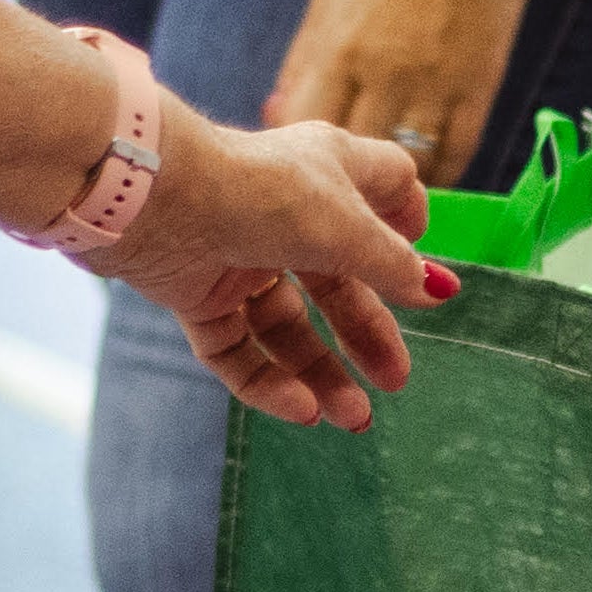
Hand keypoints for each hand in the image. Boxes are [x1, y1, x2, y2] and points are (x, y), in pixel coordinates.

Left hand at [81, 98, 446, 430]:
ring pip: (287, 327)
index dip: (406, 217)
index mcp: (326, 174)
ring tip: (352, 417)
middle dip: (367, 334)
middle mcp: (283, 213)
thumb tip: (438, 290)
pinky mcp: (196, 293)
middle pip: (338, 281)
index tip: (418, 258)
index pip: (382, 183)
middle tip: (394, 381)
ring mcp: (237, 254)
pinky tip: (300, 410)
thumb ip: (394, 265)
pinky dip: (267, 382)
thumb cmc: (261, 194)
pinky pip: (237, 350)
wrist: (153, 196)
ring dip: (322, 374)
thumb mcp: (346, 230)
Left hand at [267, 0, 530, 187]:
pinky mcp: (476, 93)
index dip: (304, 160)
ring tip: (391, 197)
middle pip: (360, 158)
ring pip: (411, 167)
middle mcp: (384, 75)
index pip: (308, 128)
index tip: (307, 175)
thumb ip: (303, 64)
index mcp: (338, 51)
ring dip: (401, 188)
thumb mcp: (328, 5)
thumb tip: (275, 117)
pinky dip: (442, 176)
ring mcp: (433, 86)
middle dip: (352, 185)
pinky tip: (429, 179)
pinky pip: (456, 156)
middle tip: (351, 202)